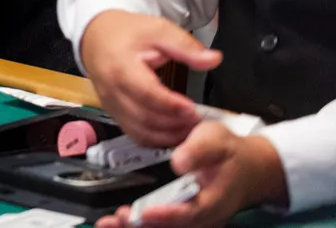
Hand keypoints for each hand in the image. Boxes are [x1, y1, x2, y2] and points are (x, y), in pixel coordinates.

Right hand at [80, 10, 221, 146]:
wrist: (95, 37)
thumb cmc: (128, 33)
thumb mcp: (158, 30)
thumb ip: (185, 47)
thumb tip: (214, 59)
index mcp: (121, 67)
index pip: (146, 93)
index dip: (171, 105)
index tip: (193, 109)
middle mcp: (112, 91)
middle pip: (144, 118)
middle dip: (174, 124)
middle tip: (199, 122)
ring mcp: (110, 105)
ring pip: (140, 132)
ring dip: (167, 136)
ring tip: (190, 129)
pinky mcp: (113, 114)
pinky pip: (135, 134)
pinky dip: (156, 140)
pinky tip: (174, 133)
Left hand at [96, 122, 286, 227]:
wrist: (250, 167)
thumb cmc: (230, 151)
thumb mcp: (217, 139)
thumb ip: (199, 150)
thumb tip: (178, 162)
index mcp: (215, 201)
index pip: (191, 213)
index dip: (168, 216)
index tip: (145, 213)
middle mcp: (205, 218)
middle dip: (143, 226)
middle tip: (117, 219)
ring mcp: (196, 221)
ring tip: (109, 223)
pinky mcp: (185, 218)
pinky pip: (165, 225)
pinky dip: (142, 224)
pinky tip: (118, 221)